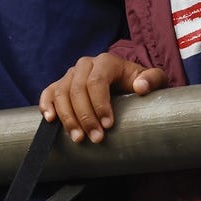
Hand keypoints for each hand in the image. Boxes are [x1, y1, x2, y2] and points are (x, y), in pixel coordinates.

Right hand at [38, 53, 166, 143]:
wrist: (125, 83)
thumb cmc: (139, 83)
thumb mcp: (153, 79)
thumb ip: (152, 79)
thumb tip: (140, 87)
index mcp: (106, 61)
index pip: (97, 81)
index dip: (100, 104)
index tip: (107, 125)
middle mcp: (85, 64)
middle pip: (77, 90)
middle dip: (85, 116)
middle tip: (95, 138)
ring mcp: (71, 74)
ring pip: (61, 93)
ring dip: (67, 117)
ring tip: (77, 138)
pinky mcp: (61, 84)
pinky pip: (48, 92)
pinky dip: (47, 105)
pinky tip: (50, 119)